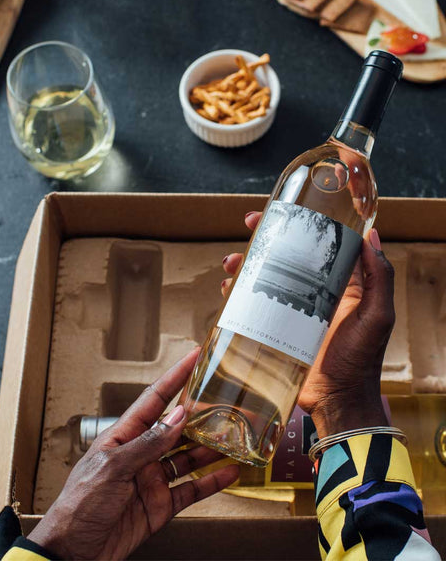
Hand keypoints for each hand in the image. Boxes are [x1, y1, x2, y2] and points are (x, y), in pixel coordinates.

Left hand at [28, 348, 237, 559]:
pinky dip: (211, 482)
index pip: (155, 399)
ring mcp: (153, 479)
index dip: (175, 377)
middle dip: (201, 414)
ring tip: (234, 436)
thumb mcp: (113, 468)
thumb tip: (177, 417)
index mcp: (124, 436)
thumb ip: (149, 444)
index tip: (194, 358)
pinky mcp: (161, 505)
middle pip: (177, 427)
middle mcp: (142, 454)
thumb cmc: (79, 505)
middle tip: (226, 400)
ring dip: (211, 447)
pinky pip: (191, 489)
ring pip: (188, 456)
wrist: (73, 552)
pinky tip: (228, 473)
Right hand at [222, 212, 394, 438]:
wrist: (336, 400)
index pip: (318, 243)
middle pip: (285, 253)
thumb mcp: (377, 316)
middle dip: (266, 235)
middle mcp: (312, 290)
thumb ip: (378, 278)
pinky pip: (252, 302)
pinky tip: (229, 289)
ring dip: (246, 261)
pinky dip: (238, 292)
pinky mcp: (273, 326)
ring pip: (264, 274)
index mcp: (339, 283)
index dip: (302, 222)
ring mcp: (290, 308)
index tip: (285, 207)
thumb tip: (371, 236)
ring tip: (232, 262)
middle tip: (250, 223)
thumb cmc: (361, 360)